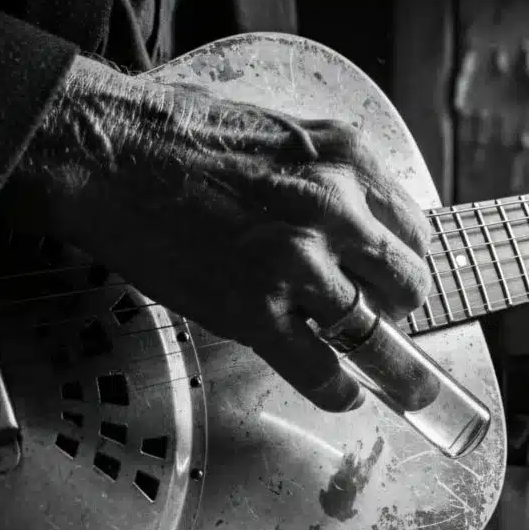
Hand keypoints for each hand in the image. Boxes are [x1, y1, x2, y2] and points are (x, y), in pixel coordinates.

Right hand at [4, 55, 430, 410]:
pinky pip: (319, 369)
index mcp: (348, 162)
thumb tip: (364, 226)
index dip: (407, 261)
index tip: (397, 277)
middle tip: (387, 318)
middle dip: (402, 308)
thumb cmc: (189, 137)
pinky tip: (343, 392)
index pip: (417, 231)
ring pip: (376, 336)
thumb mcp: (291, 137)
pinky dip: (337, 390)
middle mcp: (334, 210)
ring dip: (392, 367)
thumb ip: (335, 180)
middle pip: (409, 284)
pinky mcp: (252, 309)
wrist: (111, 151)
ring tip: (403, 385)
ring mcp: (296, 263)